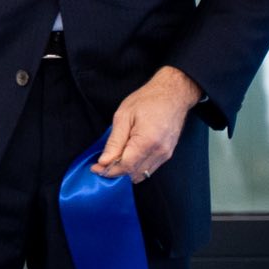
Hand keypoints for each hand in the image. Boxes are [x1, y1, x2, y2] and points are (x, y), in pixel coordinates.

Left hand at [94, 66, 200, 182]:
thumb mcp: (123, 116)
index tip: (95, 168)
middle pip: (133, 173)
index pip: (125, 166)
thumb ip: (115, 142)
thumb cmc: (147, 101)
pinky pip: (150, 168)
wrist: (173, 95)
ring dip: (126, 172)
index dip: (108, 171)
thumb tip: (105, 161)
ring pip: (142, 174)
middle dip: (115, 173)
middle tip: (100, 165)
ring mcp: (165, 154)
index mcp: (147, 141)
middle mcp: (159, 152)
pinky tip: (126, 159)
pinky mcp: (167, 153)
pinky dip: (136, 168)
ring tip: (111, 161)